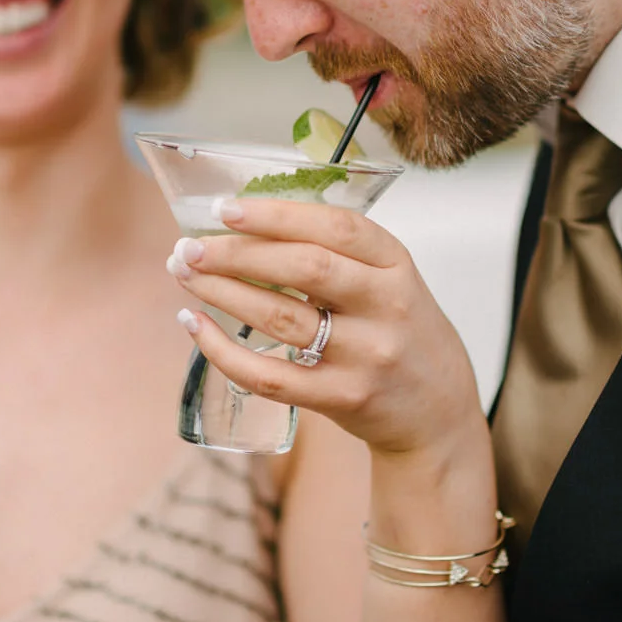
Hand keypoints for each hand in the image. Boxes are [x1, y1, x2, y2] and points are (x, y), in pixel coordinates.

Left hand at [166, 197, 483, 458]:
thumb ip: (336, 253)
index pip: (336, 227)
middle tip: (189, 247)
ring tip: (185, 275)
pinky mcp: (343, 398)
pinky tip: (196, 326)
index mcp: (395, 264)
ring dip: (222, 292)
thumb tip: (247, 224)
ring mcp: (366, 355)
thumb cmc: (399, 333)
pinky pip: (271, 376)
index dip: (276, 215)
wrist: (437, 413)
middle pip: (305, 268)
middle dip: (237, 252)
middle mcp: (385, 306)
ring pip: (281, 317)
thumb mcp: (389, 281)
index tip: (224, 208)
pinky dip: (224, 350)